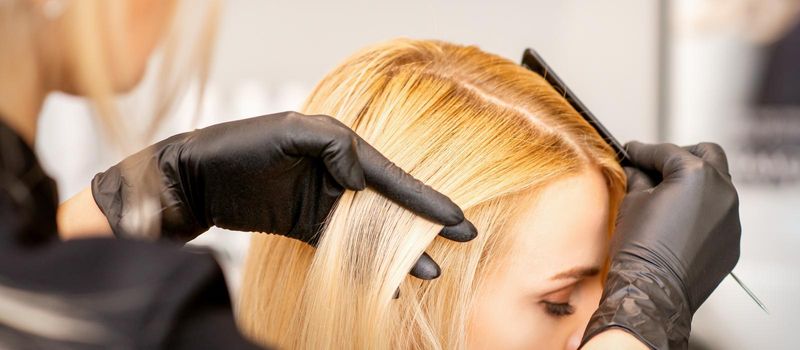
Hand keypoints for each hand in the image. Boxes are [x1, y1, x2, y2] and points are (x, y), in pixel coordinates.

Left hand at [91, 112, 476, 278]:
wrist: (194, 178)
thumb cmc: (238, 147)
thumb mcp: (288, 132)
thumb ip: (332, 145)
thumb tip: (361, 176)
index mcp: (339, 146)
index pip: (390, 176)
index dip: (422, 197)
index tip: (454, 216)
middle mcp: (337, 173)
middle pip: (390, 202)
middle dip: (425, 221)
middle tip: (462, 238)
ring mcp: (323, 201)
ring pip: (371, 229)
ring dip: (399, 249)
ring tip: (430, 270)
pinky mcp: (305, 224)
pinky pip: (342, 246)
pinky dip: (363, 261)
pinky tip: (385, 279)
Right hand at [582, 142, 740, 348]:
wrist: (654, 291)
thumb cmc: (640, 246)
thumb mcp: (632, 202)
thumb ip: (639, 178)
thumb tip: (637, 169)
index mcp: (695, 174)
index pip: (666, 152)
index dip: (642, 151)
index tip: (630, 152)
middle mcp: (722, 190)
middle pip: (706, 155)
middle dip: (681, 155)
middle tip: (658, 165)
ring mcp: (731, 217)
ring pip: (716, 186)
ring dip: (694, 185)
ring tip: (668, 197)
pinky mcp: (732, 240)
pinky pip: (718, 216)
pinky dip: (701, 213)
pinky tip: (678, 224)